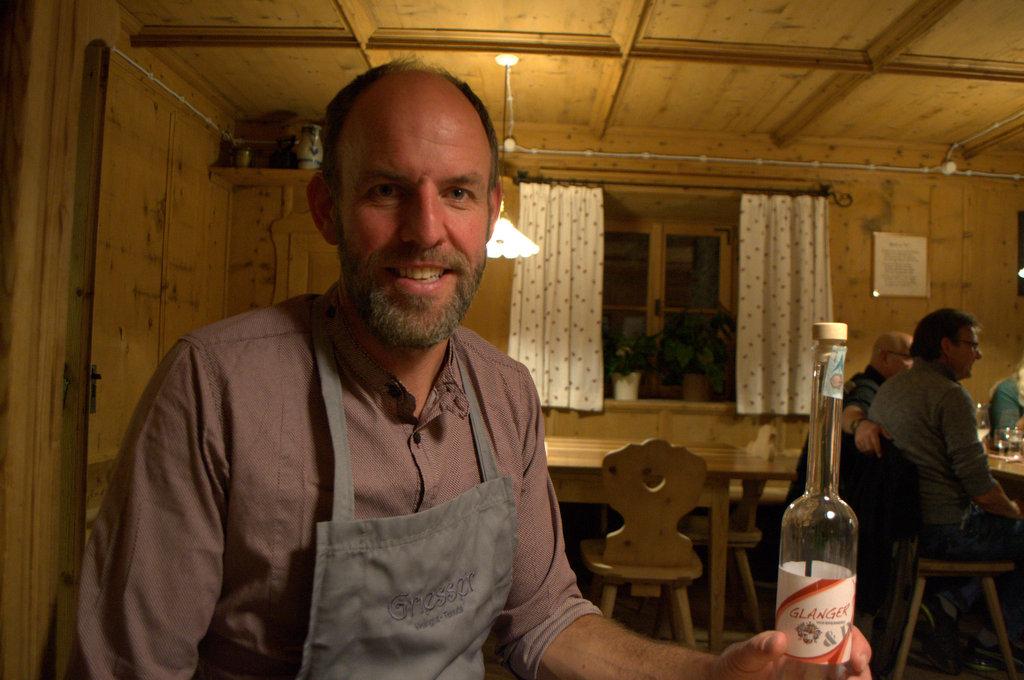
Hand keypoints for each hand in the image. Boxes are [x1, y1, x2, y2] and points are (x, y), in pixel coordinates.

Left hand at [708, 628, 870, 679]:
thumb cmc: (734, 667)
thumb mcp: (742, 654)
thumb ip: (757, 647)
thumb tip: (779, 640)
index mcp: (803, 646)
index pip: (839, 637)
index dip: (856, 643)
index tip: (857, 655)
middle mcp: (813, 666)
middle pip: (850, 666)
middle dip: (861, 671)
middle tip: (856, 674)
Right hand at [854, 420, 886, 457]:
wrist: (860, 423)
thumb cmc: (872, 426)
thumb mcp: (880, 427)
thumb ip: (886, 433)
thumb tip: (891, 439)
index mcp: (873, 432)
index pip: (875, 443)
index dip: (878, 450)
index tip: (879, 456)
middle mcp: (866, 435)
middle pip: (869, 448)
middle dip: (873, 452)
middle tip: (875, 454)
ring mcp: (860, 438)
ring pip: (864, 449)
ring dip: (868, 453)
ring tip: (871, 453)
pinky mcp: (856, 440)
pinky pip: (859, 448)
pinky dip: (863, 451)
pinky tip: (866, 451)